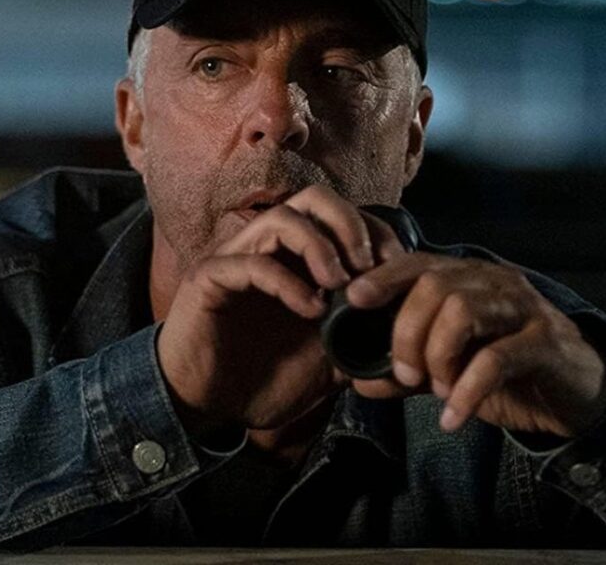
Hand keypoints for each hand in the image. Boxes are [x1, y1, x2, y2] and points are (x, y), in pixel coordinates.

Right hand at [156, 185, 405, 434]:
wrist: (203, 408)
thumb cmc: (259, 380)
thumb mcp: (325, 365)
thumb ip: (358, 343)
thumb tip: (401, 338)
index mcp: (296, 259)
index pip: (340, 216)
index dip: (373, 231)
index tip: (396, 266)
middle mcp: (267, 247)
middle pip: (313, 198)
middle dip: (349, 223)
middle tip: (368, 265)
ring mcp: (236, 258)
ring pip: (282, 218)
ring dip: (319, 246)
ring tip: (339, 284)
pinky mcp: (210, 278)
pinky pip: (251, 262)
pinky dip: (288, 282)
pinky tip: (310, 310)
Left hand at [344, 254, 605, 438]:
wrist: (577, 392)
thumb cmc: (509, 372)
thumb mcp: (449, 370)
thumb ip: (406, 371)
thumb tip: (357, 379)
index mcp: (468, 279)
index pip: (418, 263)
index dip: (384, 277)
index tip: (354, 298)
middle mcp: (494, 283)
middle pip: (434, 287)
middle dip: (407, 333)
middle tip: (405, 374)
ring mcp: (522, 308)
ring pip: (462, 311)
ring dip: (437, 356)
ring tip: (436, 389)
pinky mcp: (545, 342)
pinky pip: (496, 359)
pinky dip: (466, 391)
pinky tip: (453, 417)